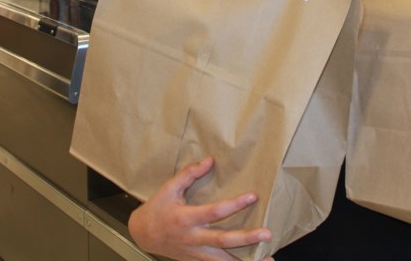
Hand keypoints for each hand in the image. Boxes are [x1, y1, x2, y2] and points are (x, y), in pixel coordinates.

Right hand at [128, 157, 272, 260]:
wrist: (142, 235)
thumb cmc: (157, 209)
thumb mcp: (169, 188)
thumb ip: (189, 173)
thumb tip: (210, 160)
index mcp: (186, 218)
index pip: (215, 211)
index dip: (235, 204)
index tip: (253, 196)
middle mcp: (193, 238)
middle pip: (223, 240)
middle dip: (246, 238)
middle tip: (267, 234)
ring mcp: (195, 252)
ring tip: (268, 260)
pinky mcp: (196, 260)